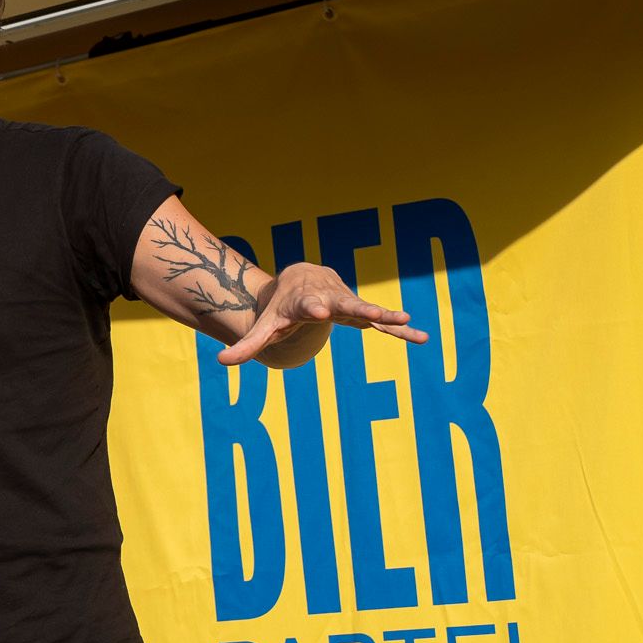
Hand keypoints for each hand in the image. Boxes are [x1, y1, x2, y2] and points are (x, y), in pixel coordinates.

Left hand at [216, 261, 429, 365]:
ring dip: (385, 316)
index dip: (314, 306)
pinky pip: (382, 323)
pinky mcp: (360, 313)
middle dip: (355, 308)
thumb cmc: (283, 307)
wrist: (301, 279)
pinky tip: (421, 338)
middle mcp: (329, 299)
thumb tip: (220, 362)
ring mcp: (348, 305)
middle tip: (369, 314)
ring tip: (406, 321)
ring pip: (367, 309)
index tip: (321, 309)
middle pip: (343, 303)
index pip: (308, 304)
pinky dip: (400, 330)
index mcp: (305, 302)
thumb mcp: (265, 326)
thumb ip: (246, 345)